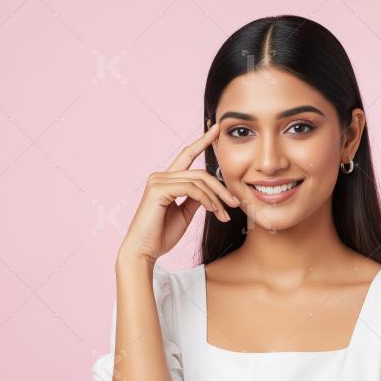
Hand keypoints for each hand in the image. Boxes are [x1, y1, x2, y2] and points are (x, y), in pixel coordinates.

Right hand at [118, 123, 239, 260]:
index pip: (187, 155)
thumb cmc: (161, 235)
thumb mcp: (185, 213)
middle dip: (221, 188)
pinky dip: (206, 199)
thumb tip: (210, 191)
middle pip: (200, 173)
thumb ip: (195, 198)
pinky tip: (213, 210)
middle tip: (236, 203)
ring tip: (224, 215)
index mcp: (166, 179)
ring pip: (199, 181)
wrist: (144, 252)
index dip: (202, 141)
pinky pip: (191, 189)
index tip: (216, 129)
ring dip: (216, 199)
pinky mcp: (158, 190)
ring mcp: (158, 181)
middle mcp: (160, 176)